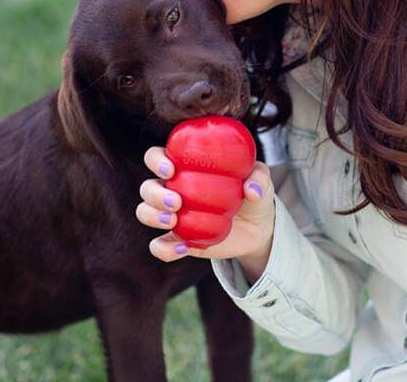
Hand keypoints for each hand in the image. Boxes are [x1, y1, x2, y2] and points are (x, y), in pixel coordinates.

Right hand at [137, 146, 275, 264]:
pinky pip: (160, 246)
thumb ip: (258, 177)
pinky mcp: (179, 241)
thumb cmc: (253, 192)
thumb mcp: (261, 179)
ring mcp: (173, 216)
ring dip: (153, 216)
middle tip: (176, 201)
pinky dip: (164, 248)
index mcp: (185, 167)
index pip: (156, 157)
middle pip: (147, 187)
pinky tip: (183, 247)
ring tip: (174, 221)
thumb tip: (250, 190)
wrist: (258, 228)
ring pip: (145, 212)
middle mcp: (172, 189)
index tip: (171, 169)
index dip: (156, 160)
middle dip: (154, 194)